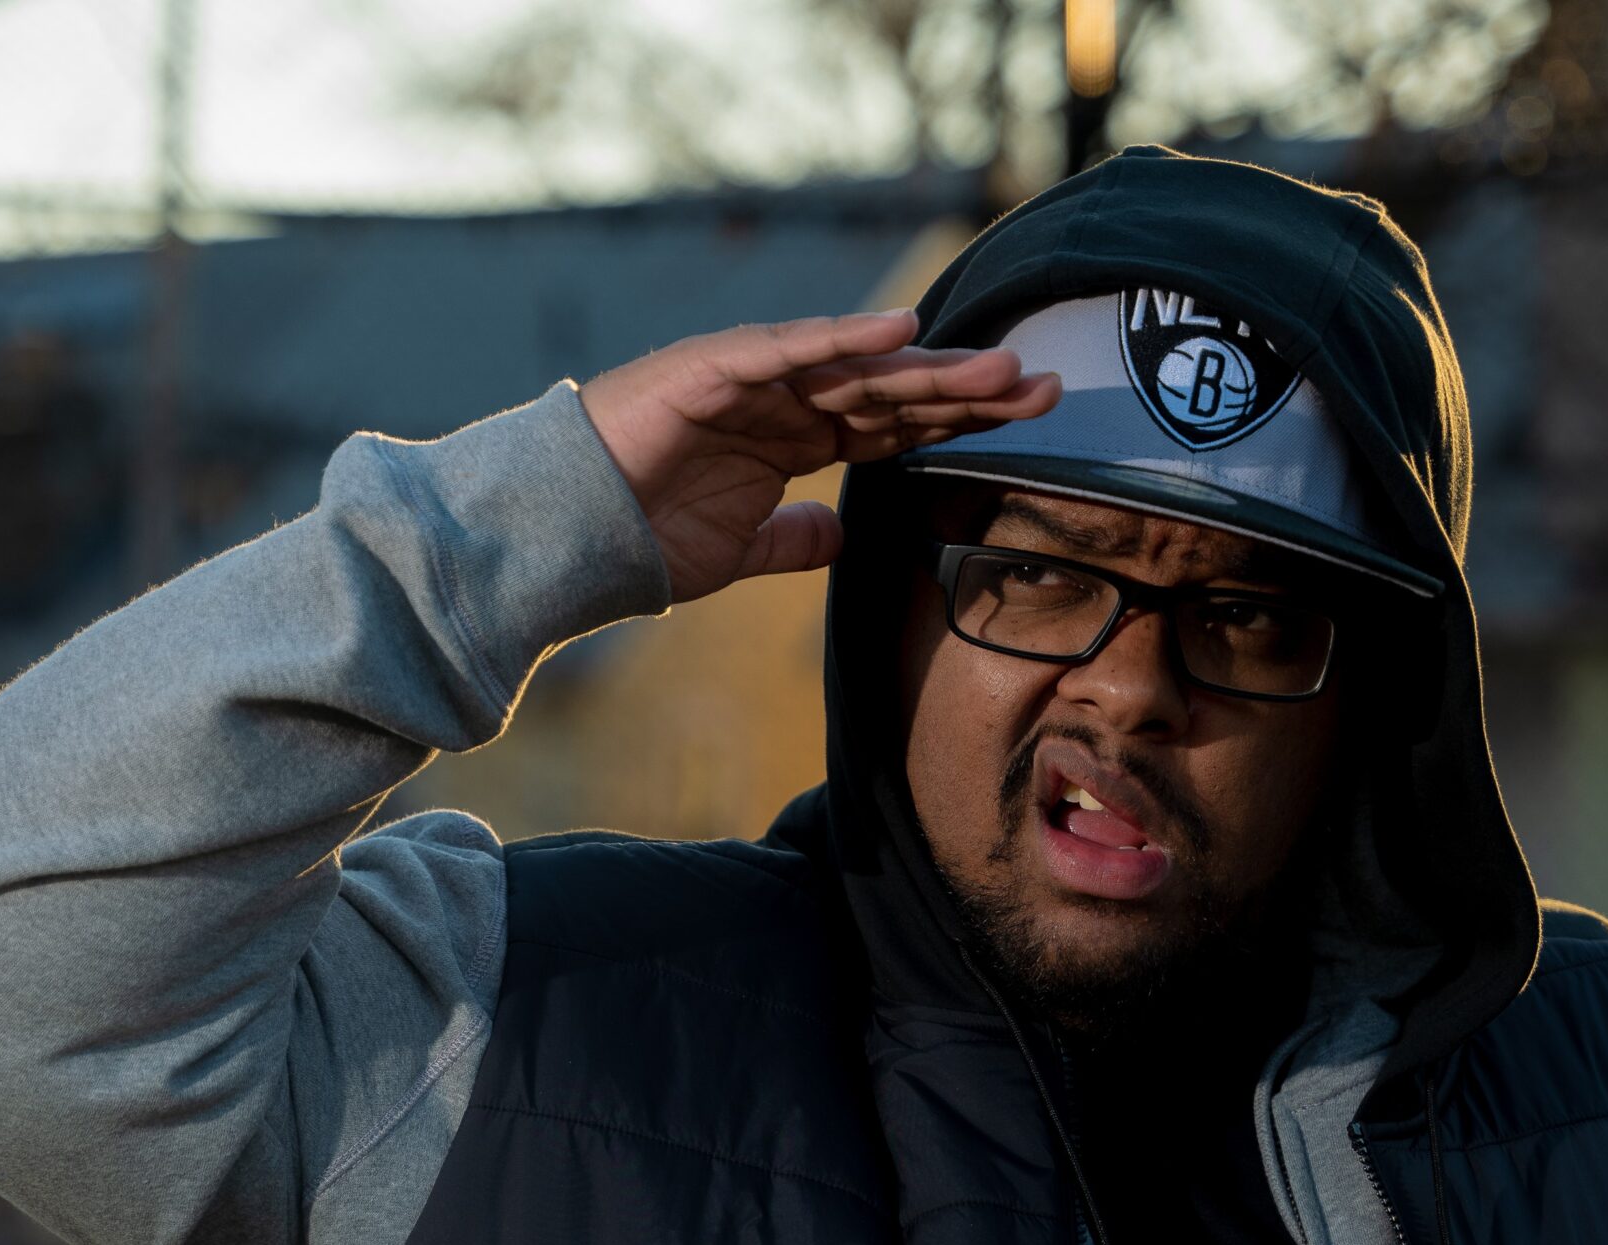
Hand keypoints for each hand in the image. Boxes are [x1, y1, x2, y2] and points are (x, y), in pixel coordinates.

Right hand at [578, 310, 1061, 603]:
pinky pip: (788, 350)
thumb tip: (840, 539)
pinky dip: (841, 338)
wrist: (564, 536)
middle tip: (1043, 384)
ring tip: (997, 367)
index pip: (896, 423)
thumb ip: (795, 542)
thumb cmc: (643, 538)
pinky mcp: (711, 369)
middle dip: (968, 389)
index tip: (1030, 418)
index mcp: (796, 440)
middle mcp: (783, 401)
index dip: (960, 418)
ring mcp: (750, 379)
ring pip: (855, 366)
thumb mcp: (741, 551)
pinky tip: (899, 331)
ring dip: (927, 366)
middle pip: (893, 389)